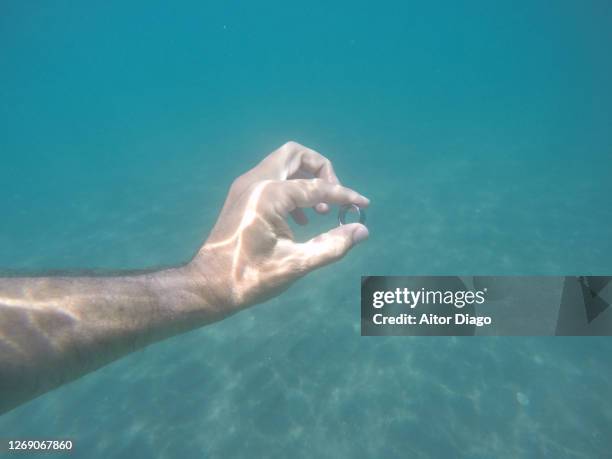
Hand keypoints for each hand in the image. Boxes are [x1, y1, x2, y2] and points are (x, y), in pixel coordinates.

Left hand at [189, 141, 369, 311]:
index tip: (363, 206)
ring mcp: (245, 187)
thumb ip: (332, 246)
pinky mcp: (242, 196)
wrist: (208, 285)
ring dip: (306, 179)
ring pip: (283, 163)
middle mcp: (255, 182)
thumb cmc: (249, 278)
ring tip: (320, 212)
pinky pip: (272, 178)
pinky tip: (301, 220)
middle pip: (296, 154)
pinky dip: (292, 188)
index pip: (317, 187)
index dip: (344, 197)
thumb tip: (361, 230)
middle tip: (333, 198)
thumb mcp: (296, 264)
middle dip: (321, 170)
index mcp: (269, 196)